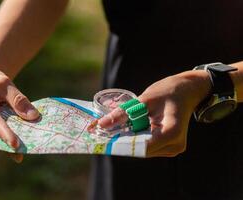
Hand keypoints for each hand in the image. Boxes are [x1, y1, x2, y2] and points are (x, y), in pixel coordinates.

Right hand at [0, 64, 39, 161]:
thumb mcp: (3, 83)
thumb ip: (17, 98)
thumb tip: (33, 116)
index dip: (4, 133)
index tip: (16, 144)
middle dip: (9, 143)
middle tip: (28, 150)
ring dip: (11, 144)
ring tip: (30, 148)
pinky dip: (12, 139)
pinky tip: (26, 143)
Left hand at [93, 70, 210, 156]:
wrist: (186, 91)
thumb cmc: (168, 91)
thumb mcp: (144, 99)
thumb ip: (124, 113)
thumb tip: (101, 124)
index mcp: (172, 132)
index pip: (142, 145)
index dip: (122, 143)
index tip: (104, 138)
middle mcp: (174, 145)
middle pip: (141, 149)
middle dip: (122, 141)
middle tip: (103, 132)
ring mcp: (173, 148)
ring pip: (143, 149)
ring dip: (128, 140)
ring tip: (114, 128)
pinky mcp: (169, 147)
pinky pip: (148, 146)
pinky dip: (136, 138)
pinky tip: (128, 128)